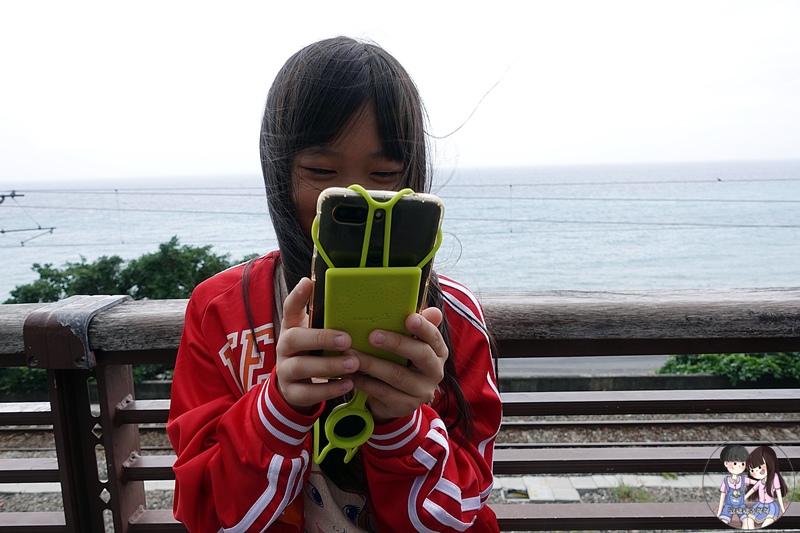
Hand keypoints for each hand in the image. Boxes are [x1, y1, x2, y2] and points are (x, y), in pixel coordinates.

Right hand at [274, 278, 361, 412]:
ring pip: (301, 367)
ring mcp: (285, 370)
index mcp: (292, 328)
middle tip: (347, 340)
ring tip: (353, 364)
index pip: (289, 308)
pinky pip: (308, 392)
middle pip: (294, 339)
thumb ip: (327, 321)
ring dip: (329, 365)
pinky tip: (348, 385)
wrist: (295, 386)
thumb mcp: (315, 334)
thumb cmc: (312, 352)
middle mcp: (285, 347)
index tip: (307, 282)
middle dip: (321, 338)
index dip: (297, 296)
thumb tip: (352, 300)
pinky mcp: (291, 392)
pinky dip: (329, 390)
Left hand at [349, 307, 446, 422]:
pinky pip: (383, 392)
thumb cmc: (402, 361)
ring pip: (397, 375)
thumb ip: (417, 328)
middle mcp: (435, 372)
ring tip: (352, 354)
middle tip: (373, 335)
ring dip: (372, 363)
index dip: (423, 327)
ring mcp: (422, 391)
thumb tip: (432, 311)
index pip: (434, 337)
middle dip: (396, 343)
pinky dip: (365, 382)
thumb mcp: (410, 345)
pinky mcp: (406, 405)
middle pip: (420, 355)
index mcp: (438, 352)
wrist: (397, 397)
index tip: (409, 318)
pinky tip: (350, 374)